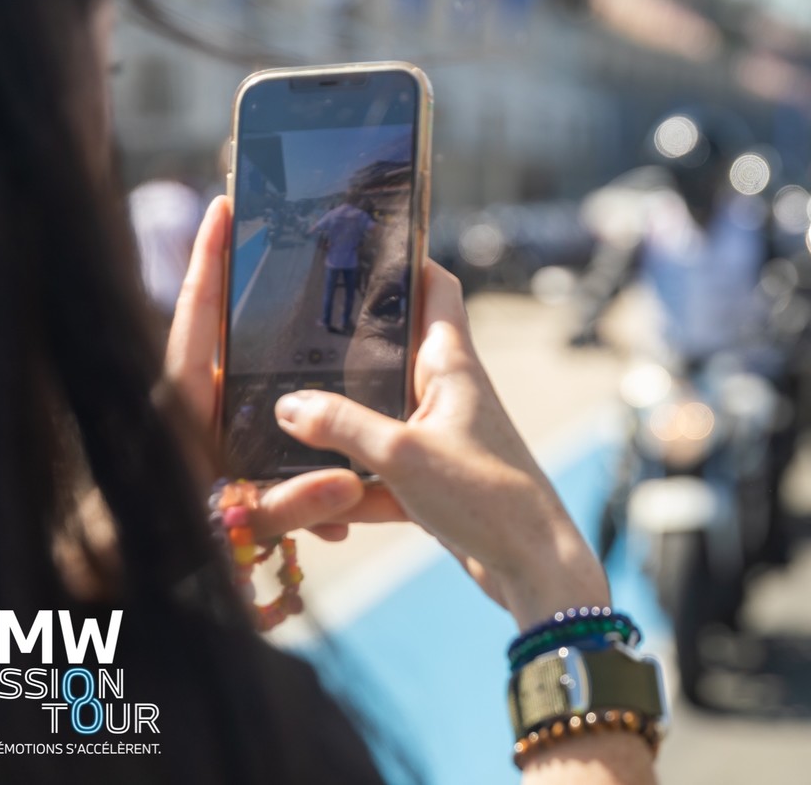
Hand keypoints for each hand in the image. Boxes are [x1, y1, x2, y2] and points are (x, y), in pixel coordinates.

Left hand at [162, 195, 369, 542]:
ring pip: (258, 394)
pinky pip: (265, 443)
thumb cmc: (156, 550)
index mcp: (180, 401)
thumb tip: (352, 483)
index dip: (209, 258)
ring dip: (299, 399)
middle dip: (265, 299)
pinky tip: (333, 514)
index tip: (224, 204)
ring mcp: (206, 432)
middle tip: (305, 250)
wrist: (122, 588)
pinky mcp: (220, 462)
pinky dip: (300, 466)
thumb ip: (287, 506)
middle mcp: (192, 406)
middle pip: (232, 333)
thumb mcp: (225, 528)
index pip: (196, 313)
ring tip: (345, 375)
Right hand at [273, 262, 609, 628]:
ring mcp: (438, 437)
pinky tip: (312, 505)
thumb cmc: (485, 496)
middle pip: (390, 352)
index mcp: (452, 363)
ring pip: (374, 419)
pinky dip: (350, 487)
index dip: (406, 260)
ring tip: (277, 419)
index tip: (361, 244)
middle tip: (286, 335)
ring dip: (337, 430)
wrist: (533, 566)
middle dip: (343, 349)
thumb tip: (286, 404)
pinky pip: (376, 472)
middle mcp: (447, 392)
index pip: (436, 288)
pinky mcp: (430, 481)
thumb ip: (342, 426)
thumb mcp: (404, 455)